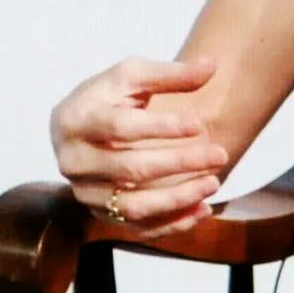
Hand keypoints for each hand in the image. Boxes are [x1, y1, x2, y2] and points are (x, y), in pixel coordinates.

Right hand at [49, 56, 229, 239]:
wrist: (80, 128)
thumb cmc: (109, 96)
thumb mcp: (132, 76)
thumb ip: (170, 74)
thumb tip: (211, 65)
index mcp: (75, 120)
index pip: (121, 127)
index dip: (161, 127)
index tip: (199, 123)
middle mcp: (73, 161)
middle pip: (130, 169)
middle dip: (180, 163)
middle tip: (220, 154)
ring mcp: (84, 192)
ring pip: (132, 205)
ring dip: (178, 199)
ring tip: (214, 183)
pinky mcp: (99, 213)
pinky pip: (137, 227)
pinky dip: (172, 223)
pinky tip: (202, 208)